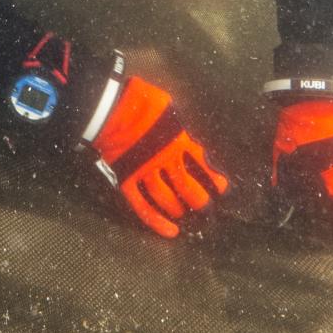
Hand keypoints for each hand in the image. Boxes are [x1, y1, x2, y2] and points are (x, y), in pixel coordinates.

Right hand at [88, 75, 228, 237]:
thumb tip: (191, 136)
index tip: (222, 188)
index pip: (202, 165)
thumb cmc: (139, 99)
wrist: (109, 105)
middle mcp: (165, 160)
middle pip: (188, 187)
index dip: (213, 178)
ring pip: (167, 199)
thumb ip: (181, 124)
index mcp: (178, 139)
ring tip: (185, 214)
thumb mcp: (169, 106)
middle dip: (200, 200)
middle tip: (207, 209)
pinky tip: (170, 233)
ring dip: (179, 209)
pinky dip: (156, 221)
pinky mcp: (127, 180)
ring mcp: (145, 172)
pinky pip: (142, 206)